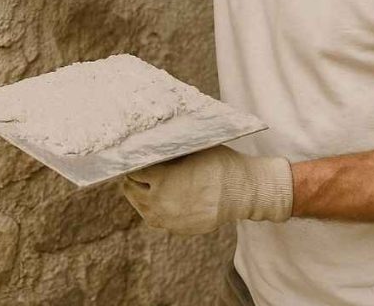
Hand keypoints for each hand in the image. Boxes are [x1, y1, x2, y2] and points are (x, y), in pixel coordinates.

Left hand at [121, 146, 293, 235]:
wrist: (242, 191)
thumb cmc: (218, 164)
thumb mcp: (190, 150)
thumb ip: (167, 152)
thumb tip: (146, 143)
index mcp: (161, 179)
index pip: (132, 171)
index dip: (131, 163)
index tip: (131, 158)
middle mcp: (160, 202)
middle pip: (131, 190)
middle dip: (132, 180)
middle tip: (135, 172)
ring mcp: (168, 219)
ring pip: (142, 208)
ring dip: (140, 196)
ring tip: (145, 186)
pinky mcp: (178, 229)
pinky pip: (158, 219)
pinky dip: (156, 209)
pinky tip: (163, 199)